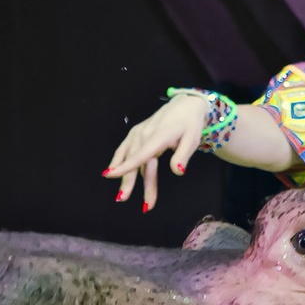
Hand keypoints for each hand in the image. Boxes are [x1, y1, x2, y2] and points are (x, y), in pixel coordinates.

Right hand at [105, 92, 215, 211]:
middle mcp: (145, 134)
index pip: (142, 154)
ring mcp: (138, 133)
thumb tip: (178, 171)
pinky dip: (118, 160)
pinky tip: (112, 172)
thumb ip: (183, 155)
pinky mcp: (136, 133)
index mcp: (159, 136)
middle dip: (128, 180)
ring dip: (125, 176)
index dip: (127, 166)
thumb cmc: (190, 124)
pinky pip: (125, 149)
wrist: (184, 105)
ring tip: (122, 195)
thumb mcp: (192, 139)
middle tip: (122, 199)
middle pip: (135, 161)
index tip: (112, 175)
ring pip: (130, 158)